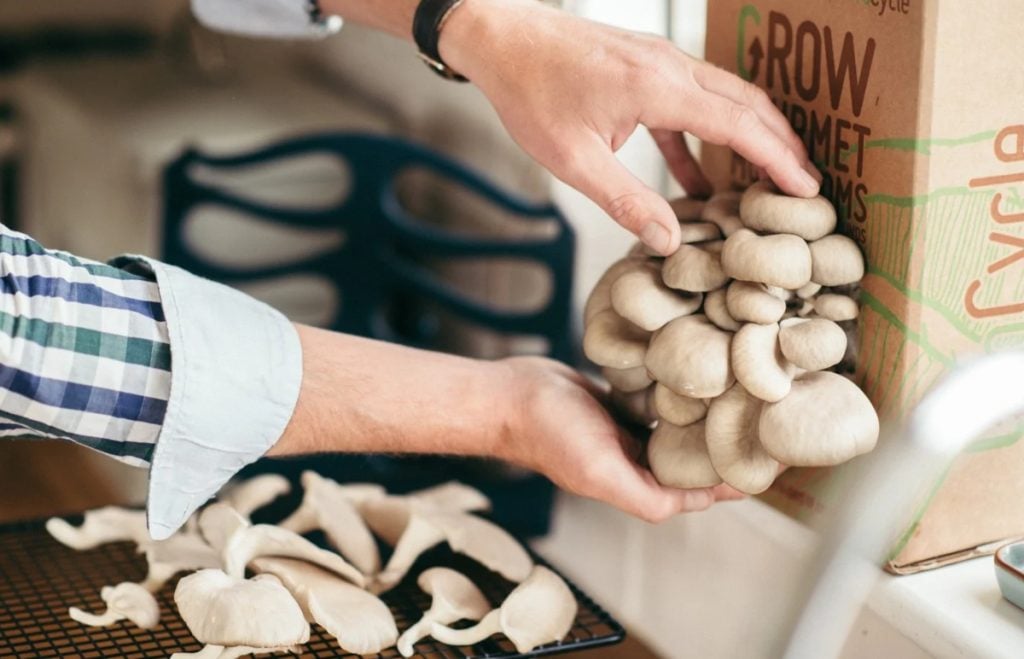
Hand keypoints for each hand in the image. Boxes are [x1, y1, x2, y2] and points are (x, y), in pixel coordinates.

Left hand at [441, 0, 820, 255]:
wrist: (500, 38)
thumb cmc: (529, 93)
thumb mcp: (572, 160)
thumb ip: (624, 201)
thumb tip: (668, 241)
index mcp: (656, 87)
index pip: (738, 124)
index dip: (777, 158)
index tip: (806, 187)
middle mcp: (669, 66)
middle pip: (746, 103)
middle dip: (781, 145)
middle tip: (806, 184)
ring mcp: (660, 61)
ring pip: (725, 98)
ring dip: (750, 136)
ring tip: (768, 180)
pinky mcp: (645, 67)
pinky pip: (691, 102)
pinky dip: (704, 138)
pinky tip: (700, 180)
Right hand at [493, 357, 743, 521]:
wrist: (507, 395)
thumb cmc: (547, 433)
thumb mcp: (597, 471)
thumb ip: (642, 496)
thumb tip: (694, 506)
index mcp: (636, 484)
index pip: (696, 490)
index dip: (731, 479)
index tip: (766, 460)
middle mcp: (635, 461)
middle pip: (693, 459)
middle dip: (726, 445)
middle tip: (763, 422)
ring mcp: (627, 431)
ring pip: (679, 427)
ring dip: (706, 415)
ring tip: (742, 397)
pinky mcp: (619, 402)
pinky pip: (658, 399)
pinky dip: (679, 391)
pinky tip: (700, 375)